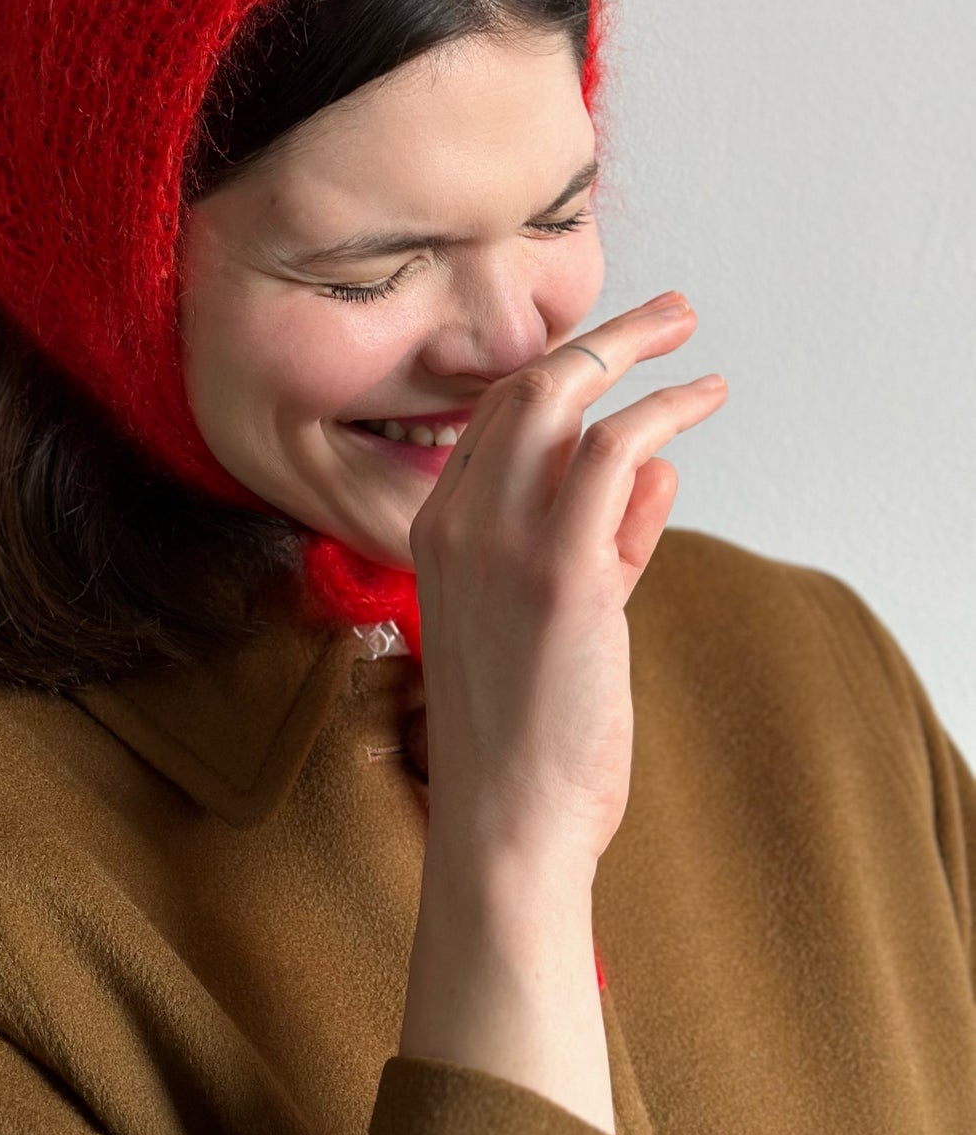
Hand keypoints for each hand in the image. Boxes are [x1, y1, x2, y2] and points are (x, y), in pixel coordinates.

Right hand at [402, 294, 725, 876]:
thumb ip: (603, 541)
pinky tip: (698, 405)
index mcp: (435, 530)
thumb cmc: (525, 732)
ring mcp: (503, 544)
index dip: (562, 370)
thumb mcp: (555, 619)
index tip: (616, 352)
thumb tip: (655, 469)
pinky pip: (612, 455)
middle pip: (524, 388)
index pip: (493, 417)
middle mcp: (457, 522)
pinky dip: (661, 414)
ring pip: (562, 399)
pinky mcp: (563, 573)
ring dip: (636, 353)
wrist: (505, 822)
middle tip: (669, 312)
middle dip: (602, 336)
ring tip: (692, 341)